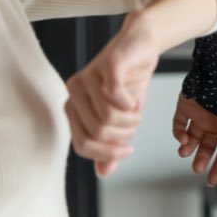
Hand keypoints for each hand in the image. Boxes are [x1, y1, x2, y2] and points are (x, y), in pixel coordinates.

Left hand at [65, 11, 159, 177]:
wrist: (143, 43)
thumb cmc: (131, 78)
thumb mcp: (122, 117)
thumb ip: (111, 142)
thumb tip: (103, 172)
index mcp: (73, 105)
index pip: (82, 145)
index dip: (107, 153)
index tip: (128, 149)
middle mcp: (75, 90)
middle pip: (97, 133)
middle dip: (123, 135)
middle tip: (135, 124)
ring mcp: (89, 76)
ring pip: (107, 118)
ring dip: (130, 121)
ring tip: (137, 112)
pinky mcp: (107, 65)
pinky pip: (115, 97)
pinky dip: (130, 105)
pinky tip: (135, 100)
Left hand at [172, 94, 216, 185]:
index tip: (212, 180)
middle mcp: (213, 122)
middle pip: (206, 146)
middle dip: (201, 159)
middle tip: (197, 168)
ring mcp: (199, 115)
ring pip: (191, 137)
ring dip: (187, 148)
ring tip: (185, 152)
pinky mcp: (185, 107)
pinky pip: (179, 124)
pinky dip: (178, 134)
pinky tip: (183, 139)